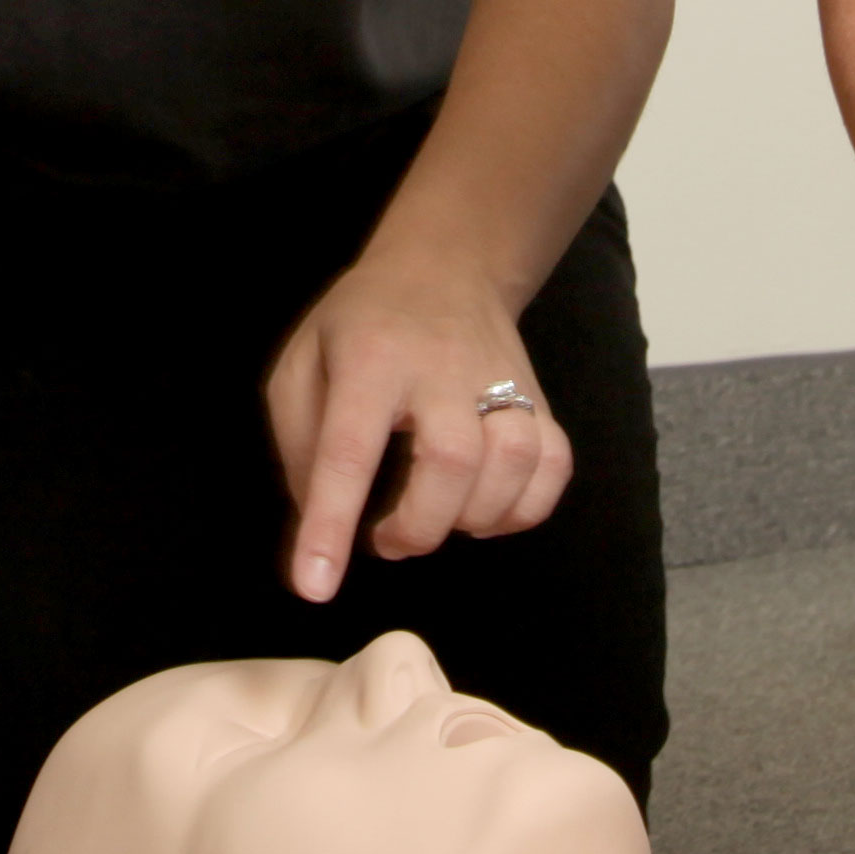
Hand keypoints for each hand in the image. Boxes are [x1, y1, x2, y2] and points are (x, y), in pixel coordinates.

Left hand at [261, 253, 573, 601]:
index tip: (315, 585)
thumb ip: (301, 446)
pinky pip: (553, 465)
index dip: (330, 523)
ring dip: (473, 518)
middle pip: (450, 459)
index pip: (348, 448)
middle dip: (418, 525)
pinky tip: (485, 512)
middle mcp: (441, 368)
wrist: (443, 267)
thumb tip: (321, 526)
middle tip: (388, 541)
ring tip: (435, 522)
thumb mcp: (300, 366)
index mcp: (369, 358)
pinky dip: (523, 508)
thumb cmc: (358, 329)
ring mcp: (501, 380)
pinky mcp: (539, 398)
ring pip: (513, 462)